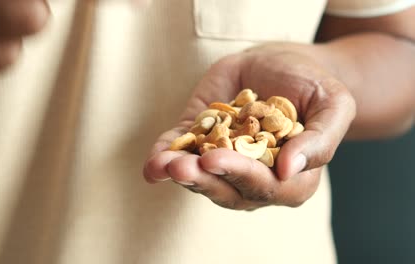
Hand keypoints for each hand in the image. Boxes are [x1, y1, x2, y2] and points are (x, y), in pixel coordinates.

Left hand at [143, 45, 355, 209]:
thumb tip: (289, 170)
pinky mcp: (199, 140)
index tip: (219, 159)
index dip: (243, 176)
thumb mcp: (333, 104)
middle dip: (205, 179)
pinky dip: (162, 161)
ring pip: (202, 178)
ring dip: (182, 174)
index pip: (267, 186)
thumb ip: (321, 140)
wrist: (280, 63)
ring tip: (165, 165)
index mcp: (291, 177)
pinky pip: (180, 155)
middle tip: (184, 167)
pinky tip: (153, 165)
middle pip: (229, 189)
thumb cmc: (312, 85)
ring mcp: (224, 160)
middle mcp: (255, 177)